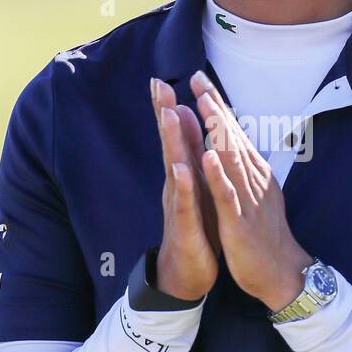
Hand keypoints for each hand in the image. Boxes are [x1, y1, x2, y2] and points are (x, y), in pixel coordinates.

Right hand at [150, 76, 219, 300]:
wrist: (186, 273)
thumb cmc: (194, 227)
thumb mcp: (193, 188)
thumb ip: (187, 158)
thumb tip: (183, 126)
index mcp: (182, 175)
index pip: (175, 136)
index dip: (168, 107)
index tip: (162, 78)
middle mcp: (176, 185)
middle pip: (169, 144)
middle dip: (163, 114)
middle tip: (157, 84)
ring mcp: (179, 205)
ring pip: (174, 168)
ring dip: (171, 141)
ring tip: (168, 114)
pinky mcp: (186, 226)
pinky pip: (185, 203)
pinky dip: (183, 185)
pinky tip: (181, 169)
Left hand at [189, 69, 312, 309]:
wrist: (281, 273)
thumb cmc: (265, 234)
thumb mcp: (257, 193)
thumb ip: (246, 166)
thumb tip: (235, 141)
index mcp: (254, 172)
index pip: (234, 132)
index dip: (218, 105)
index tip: (200, 80)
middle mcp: (253, 179)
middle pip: (232, 137)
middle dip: (215, 107)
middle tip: (198, 79)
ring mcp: (248, 199)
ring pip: (231, 160)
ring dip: (216, 131)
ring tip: (203, 105)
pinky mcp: (239, 223)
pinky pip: (227, 196)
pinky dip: (218, 176)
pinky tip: (207, 157)